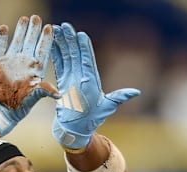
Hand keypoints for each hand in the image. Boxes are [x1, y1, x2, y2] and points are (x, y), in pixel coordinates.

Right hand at [0, 15, 58, 136]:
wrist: (0, 110)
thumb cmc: (18, 105)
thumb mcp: (34, 96)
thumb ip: (44, 90)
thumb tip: (58, 93)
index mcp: (34, 70)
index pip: (43, 50)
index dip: (47, 39)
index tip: (51, 27)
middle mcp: (24, 64)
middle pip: (31, 43)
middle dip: (35, 30)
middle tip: (37, 17)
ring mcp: (11, 63)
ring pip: (17, 42)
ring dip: (21, 30)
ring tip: (25, 18)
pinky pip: (0, 47)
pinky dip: (2, 38)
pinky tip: (4, 27)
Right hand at [51, 23, 139, 150]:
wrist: (76, 130)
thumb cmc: (92, 121)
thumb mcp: (106, 108)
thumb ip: (118, 98)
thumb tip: (136, 92)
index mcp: (91, 80)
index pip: (87, 60)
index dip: (83, 47)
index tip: (79, 34)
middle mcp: (81, 76)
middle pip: (75, 54)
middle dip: (70, 40)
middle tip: (64, 26)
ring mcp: (71, 78)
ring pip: (66, 57)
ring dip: (60, 44)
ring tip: (54, 30)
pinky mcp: (63, 82)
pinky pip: (58, 65)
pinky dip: (54, 55)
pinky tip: (51, 44)